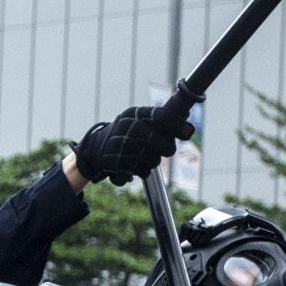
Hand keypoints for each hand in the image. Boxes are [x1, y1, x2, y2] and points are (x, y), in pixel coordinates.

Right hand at [73, 106, 189, 185]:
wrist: (95, 149)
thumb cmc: (126, 134)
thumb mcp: (139, 122)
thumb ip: (162, 124)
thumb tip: (190, 130)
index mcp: (134, 114)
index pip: (159, 116)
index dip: (175, 124)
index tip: (189, 132)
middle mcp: (125, 127)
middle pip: (154, 139)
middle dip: (166, 147)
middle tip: (168, 151)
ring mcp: (118, 145)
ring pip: (150, 158)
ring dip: (152, 161)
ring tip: (144, 157)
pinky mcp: (114, 162)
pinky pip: (140, 170)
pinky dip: (142, 171)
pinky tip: (135, 166)